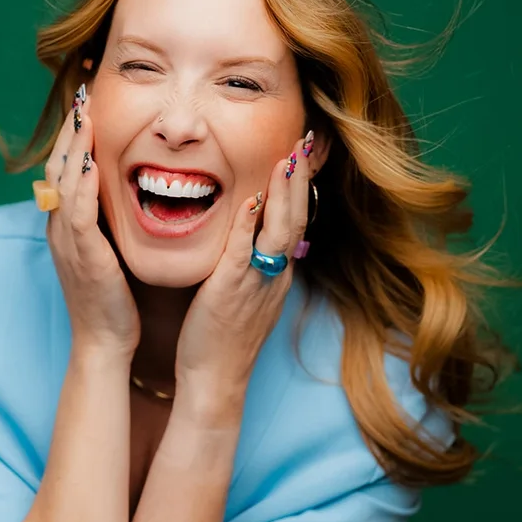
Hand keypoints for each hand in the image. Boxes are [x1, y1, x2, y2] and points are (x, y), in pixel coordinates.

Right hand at [42, 86, 138, 354]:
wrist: (105, 342)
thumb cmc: (113, 300)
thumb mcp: (109, 250)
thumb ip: (111, 221)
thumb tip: (127, 193)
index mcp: (67, 224)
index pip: (65, 167)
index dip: (74, 134)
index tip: (88, 102)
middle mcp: (60, 227)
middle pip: (58, 164)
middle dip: (70, 127)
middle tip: (82, 92)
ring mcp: (67, 240)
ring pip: (63, 181)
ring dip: (73, 144)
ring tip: (84, 111)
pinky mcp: (83, 255)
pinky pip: (76, 211)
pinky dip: (81, 183)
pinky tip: (89, 159)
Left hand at [172, 132, 313, 412]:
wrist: (215, 381)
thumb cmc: (222, 340)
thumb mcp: (246, 297)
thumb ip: (251, 265)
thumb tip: (249, 235)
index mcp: (277, 274)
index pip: (295, 222)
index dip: (300, 187)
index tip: (301, 153)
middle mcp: (274, 274)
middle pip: (296, 218)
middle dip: (300, 177)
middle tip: (305, 140)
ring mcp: (256, 282)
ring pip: (279, 231)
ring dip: (284, 192)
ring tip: (288, 157)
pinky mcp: (230, 291)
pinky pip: (244, 252)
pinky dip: (250, 224)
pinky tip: (252, 200)